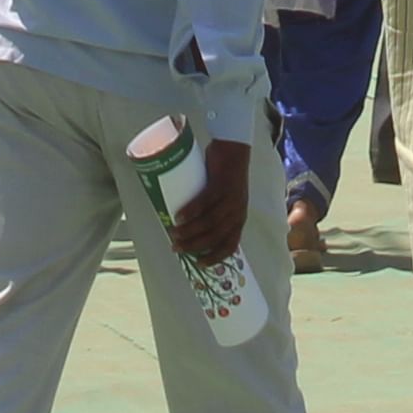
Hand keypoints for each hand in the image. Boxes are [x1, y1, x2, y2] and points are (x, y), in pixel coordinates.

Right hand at [168, 139, 253, 267]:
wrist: (234, 148)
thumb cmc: (224, 175)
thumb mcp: (224, 199)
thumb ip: (212, 212)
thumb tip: (186, 226)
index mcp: (238, 219)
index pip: (230, 245)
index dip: (215, 257)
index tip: (199, 264)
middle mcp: (237, 212)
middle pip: (215, 236)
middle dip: (194, 245)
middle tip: (176, 247)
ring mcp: (230, 199)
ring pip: (209, 221)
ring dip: (190, 231)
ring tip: (174, 233)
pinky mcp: (221, 185)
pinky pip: (205, 202)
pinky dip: (191, 211)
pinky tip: (179, 216)